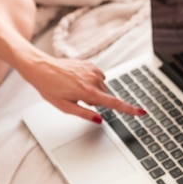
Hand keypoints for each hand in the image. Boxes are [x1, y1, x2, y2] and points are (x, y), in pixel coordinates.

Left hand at [23, 54, 144, 122]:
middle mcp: (93, 79)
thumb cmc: (49, 88)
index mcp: (88, 92)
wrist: (40, 67)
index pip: (114, 103)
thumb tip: (100, 119)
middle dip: (95, 100)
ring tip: (73, 87)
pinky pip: (97, 77)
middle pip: (105, 96)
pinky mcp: (89, 63)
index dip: (129, 110)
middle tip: (76, 97)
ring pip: (102, 86)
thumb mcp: (64, 107)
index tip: (142, 112)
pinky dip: (90, 81)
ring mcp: (92, 70)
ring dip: (93, 90)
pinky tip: (76, 80)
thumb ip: (84, 114)